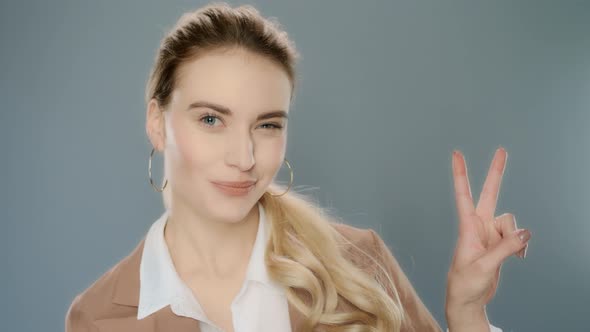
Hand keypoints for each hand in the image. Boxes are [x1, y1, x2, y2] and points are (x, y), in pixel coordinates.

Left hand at [445, 148, 530, 322]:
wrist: (469, 300)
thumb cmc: (466, 283)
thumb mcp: (485, 266)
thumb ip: (505, 247)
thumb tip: (526, 232)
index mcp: (467, 227)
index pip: (463, 195)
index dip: (460, 174)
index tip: (456, 154)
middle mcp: (479, 226)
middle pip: (489, 194)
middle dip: (496, 173)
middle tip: (502, 150)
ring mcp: (490, 233)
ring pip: (511, 222)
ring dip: (515, 237)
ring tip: (510, 255)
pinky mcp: (499, 242)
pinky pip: (517, 236)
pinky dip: (521, 245)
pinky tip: (519, 257)